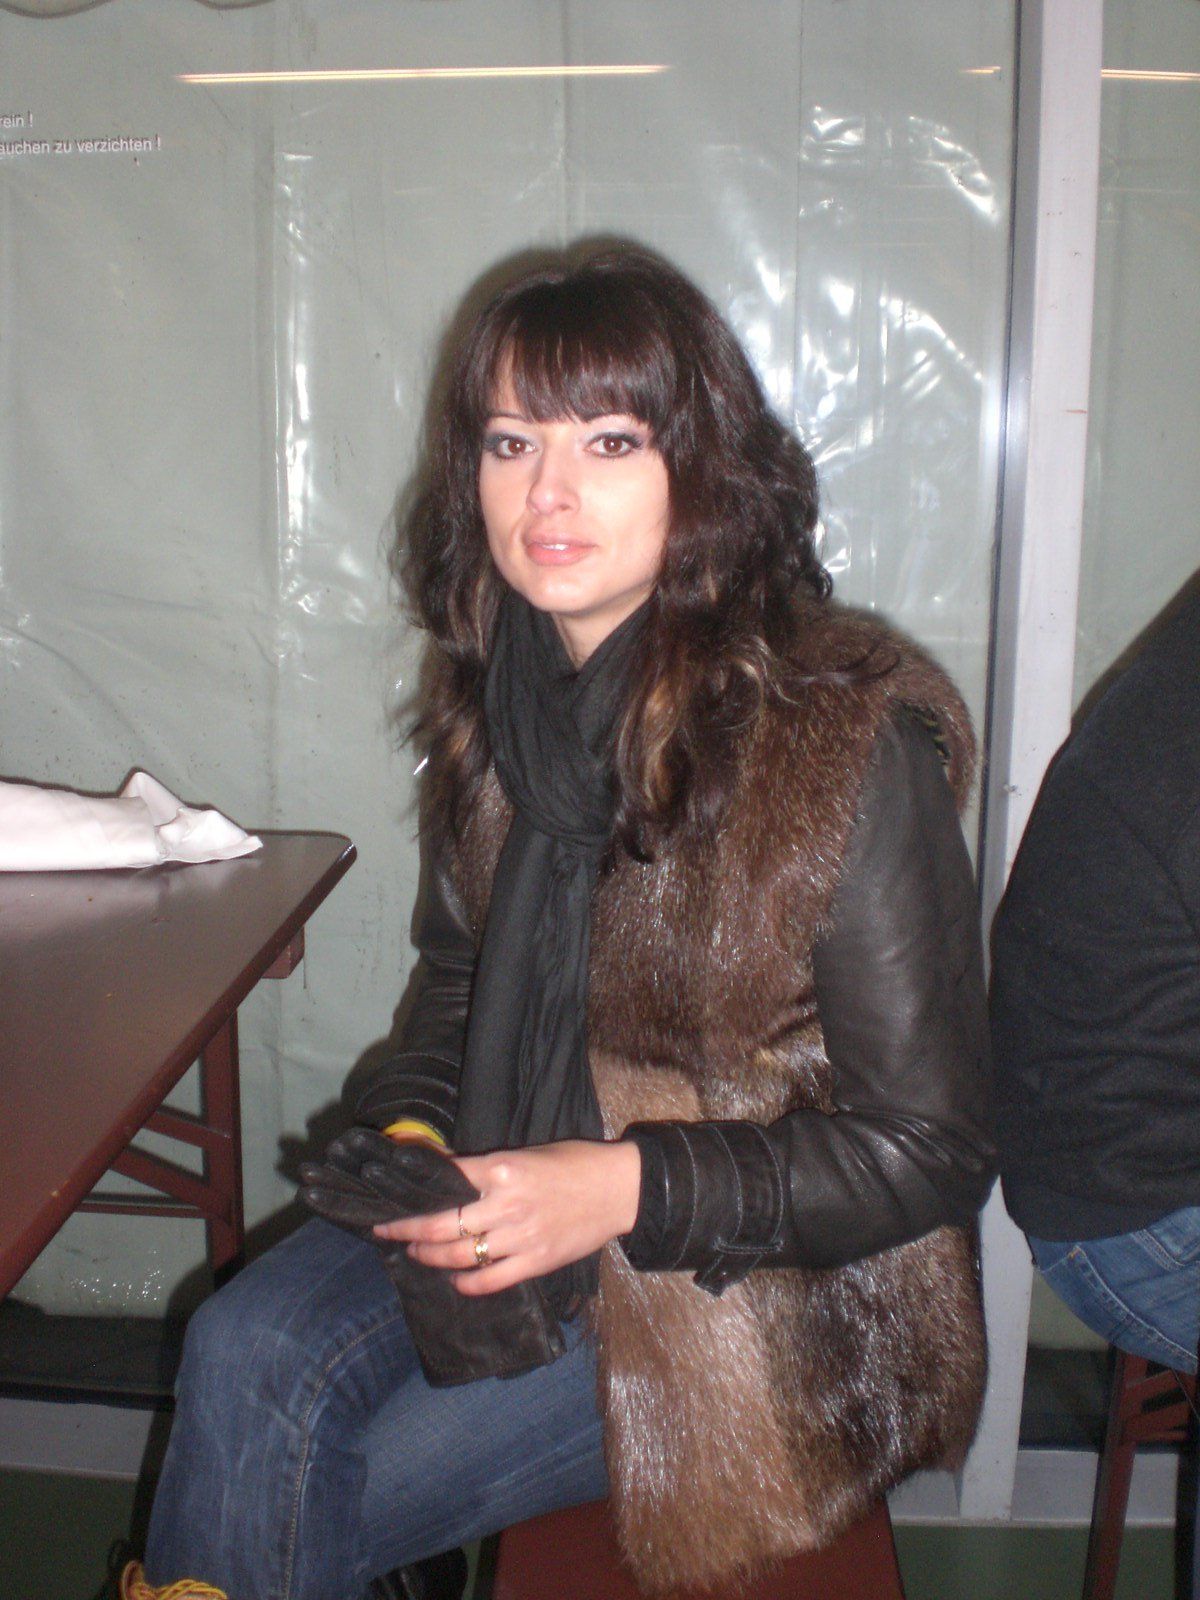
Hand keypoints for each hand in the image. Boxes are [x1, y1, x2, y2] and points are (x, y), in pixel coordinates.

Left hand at [374, 1138, 641, 1294]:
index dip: (414, 1193)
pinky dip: (466, 1283)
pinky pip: (489, 1280)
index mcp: (501, 1168)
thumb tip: (447, 1175)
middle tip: (386, 1233)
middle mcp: (505, 1203)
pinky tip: (454, 1280)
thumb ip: (486, 1168)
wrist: (619, 1189)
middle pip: (441, 1225)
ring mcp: (520, 1236)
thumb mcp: (526, 1154)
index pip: (445, 1181)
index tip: (392, 1199)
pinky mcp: (536, 1262)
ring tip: (415, 1254)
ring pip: (458, 1255)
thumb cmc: (574, 1164)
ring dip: (429, 1257)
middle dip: (406, 1231)